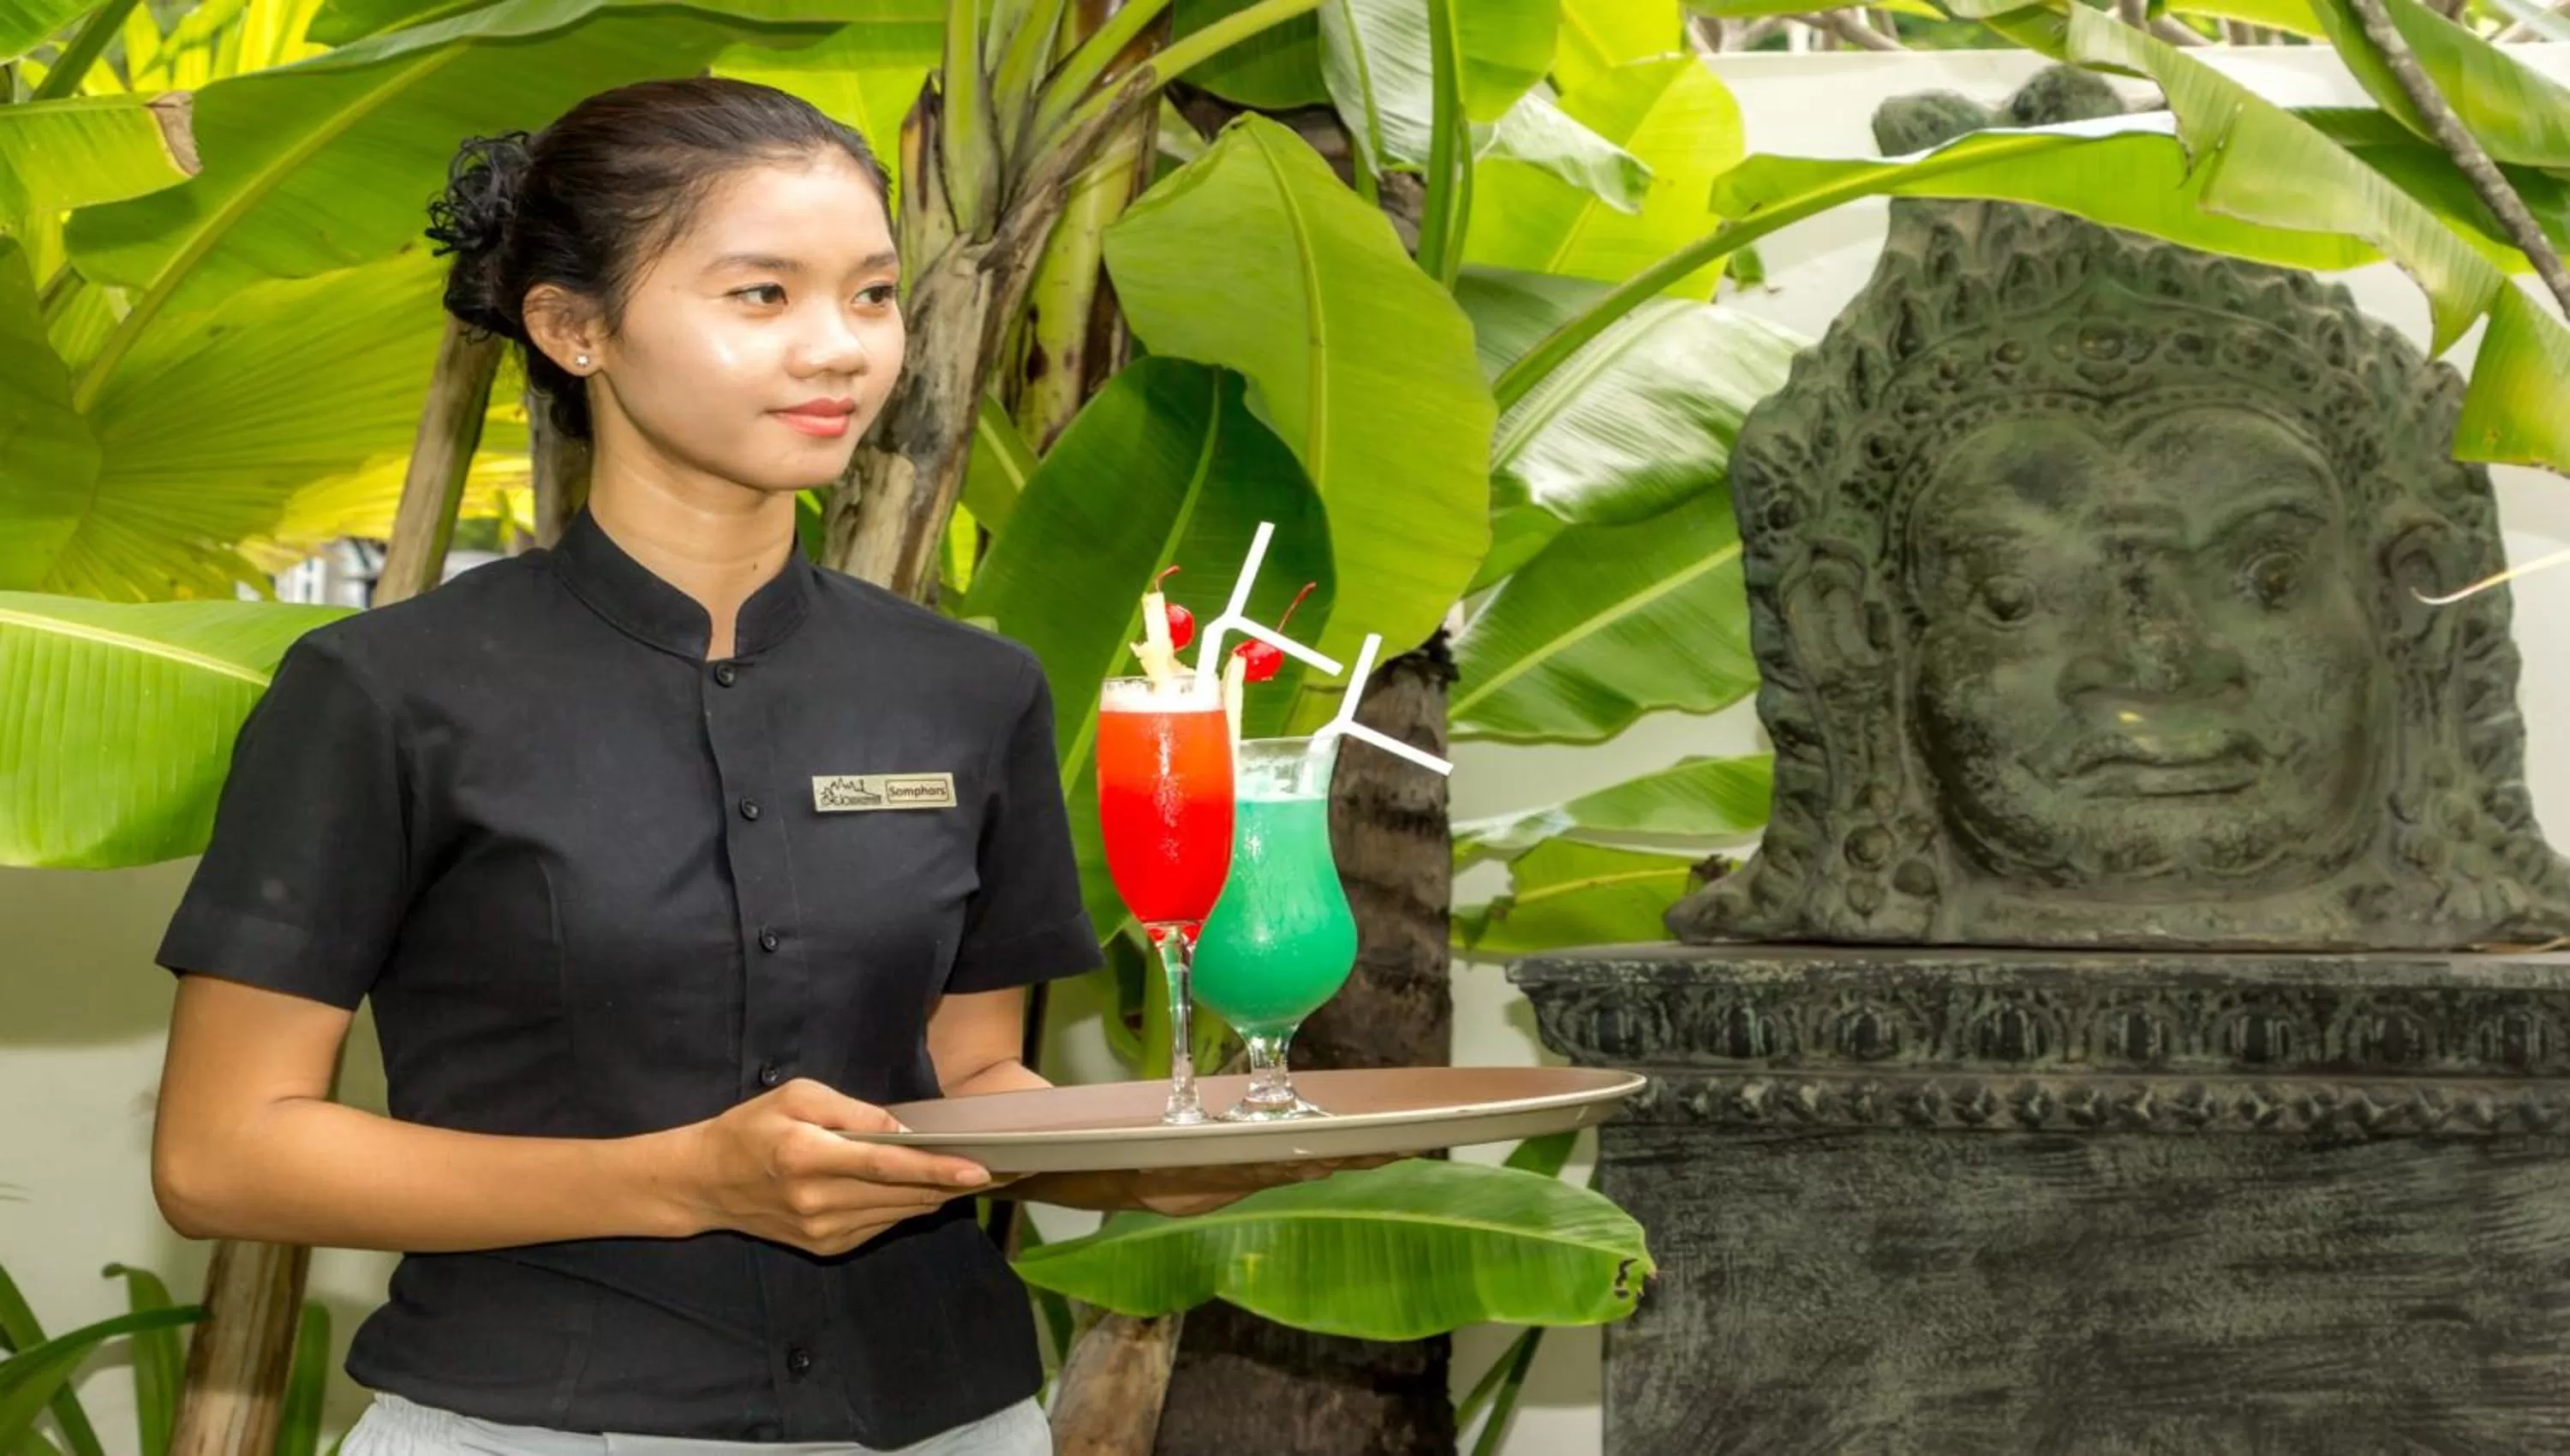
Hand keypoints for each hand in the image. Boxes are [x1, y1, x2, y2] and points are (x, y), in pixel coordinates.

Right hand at [669, 1078, 993, 1255]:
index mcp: (808, 1158)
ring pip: (897, 1214)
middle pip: (901, 1195)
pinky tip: (926, 1190)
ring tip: (973, 1177)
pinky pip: (880, 1226)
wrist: (707, 1183)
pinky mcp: (825, 1247)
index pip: (887, 1167)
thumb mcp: (797, 1097)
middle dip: (952, 1182)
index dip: (937, 1169)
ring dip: (936, 1197)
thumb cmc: (752, 1128)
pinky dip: (906, 1208)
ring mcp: (822, 1231)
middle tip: (999, 1168)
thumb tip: (901, 1129)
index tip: (979, 1169)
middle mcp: (817, 1202)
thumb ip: (852, 1111)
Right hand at [1014, 1154, 1403, 1217]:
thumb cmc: (1039, 1133)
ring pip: (1275, 1175)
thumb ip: (1077, 1139)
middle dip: (1335, 1160)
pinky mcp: (1200, 1177)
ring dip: (1331, 1161)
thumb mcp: (1052, 1137)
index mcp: (1151, 1179)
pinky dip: (1306, 1158)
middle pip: (1271, 1175)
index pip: (1236, 1170)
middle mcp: (1180, 1191)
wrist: (1017, 1158)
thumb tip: (1107, 1131)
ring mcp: (1193, 1188)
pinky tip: (1344, 1146)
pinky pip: (1262, 1169)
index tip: (1340, 1146)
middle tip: (1400, 1140)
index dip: (1291, 1158)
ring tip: (1392, 1142)